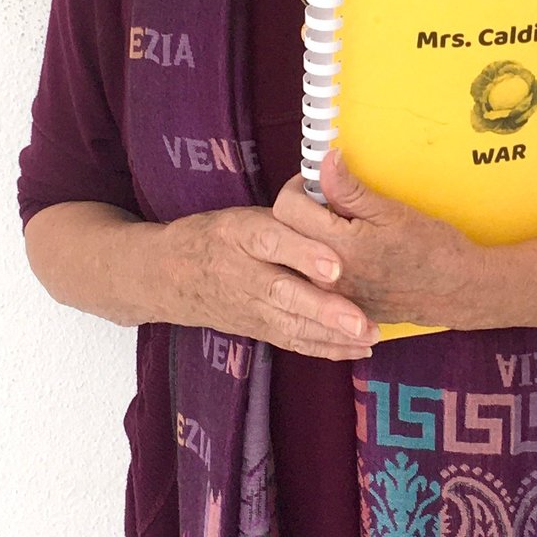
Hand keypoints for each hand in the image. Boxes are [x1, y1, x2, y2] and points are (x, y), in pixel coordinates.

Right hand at [158, 204, 378, 358]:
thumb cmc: (218, 236)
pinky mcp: (255, 329)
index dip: (303, 253)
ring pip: (290, 325)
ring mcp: (248, 307)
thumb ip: (287, 212)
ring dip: (332, 334)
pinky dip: (325, 349)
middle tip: (361, 318)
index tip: (336, 264)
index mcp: (239, 233)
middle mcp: (242, 273)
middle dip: (324, 309)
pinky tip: (357, 350)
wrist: (166, 276)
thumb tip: (332, 186)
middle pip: (284, 292)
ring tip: (370, 336)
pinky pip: (291, 342)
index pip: (271, 241)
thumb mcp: (243, 214)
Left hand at [271, 154, 479, 330]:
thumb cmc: (432, 247)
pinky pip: (315, 283)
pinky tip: (347, 255)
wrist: (458, 291)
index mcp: (338, 247)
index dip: (299, 187)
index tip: (318, 181)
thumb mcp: (392, 212)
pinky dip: (320, 263)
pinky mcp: (342, 309)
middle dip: (299, 213)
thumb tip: (325, 159)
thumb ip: (350, 189)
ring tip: (337, 229)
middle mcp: (327, 278)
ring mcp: (333, 299)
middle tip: (326, 203)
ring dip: (308, 240)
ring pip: (297, 261)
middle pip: (286, 236)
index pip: (286, 210)